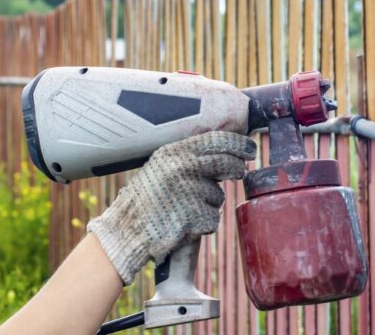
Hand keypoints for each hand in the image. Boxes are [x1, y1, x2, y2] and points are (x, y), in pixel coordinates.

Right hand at [87, 131, 256, 284]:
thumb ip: (189, 159)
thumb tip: (227, 153)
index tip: (250, 148)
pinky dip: (203, 225)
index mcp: (172, 153)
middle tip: (240, 172)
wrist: (124, 233)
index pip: (215, 140)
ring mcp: (187, 192)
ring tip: (183, 210)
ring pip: (218, 196)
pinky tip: (183, 225)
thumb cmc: (145, 202)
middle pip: (225, 163)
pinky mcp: (192, 216)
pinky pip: (212, 219)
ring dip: (209, 205)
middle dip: (237, 168)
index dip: (237, 143)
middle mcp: (180, 168)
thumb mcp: (161, 169)